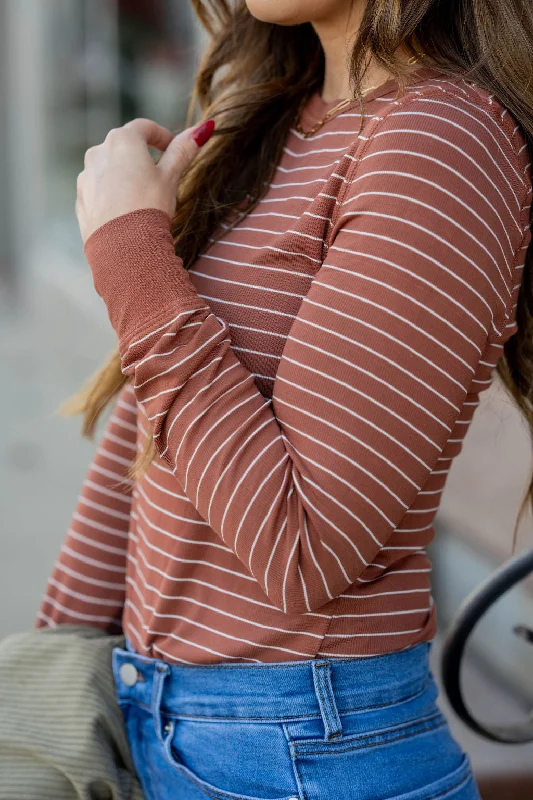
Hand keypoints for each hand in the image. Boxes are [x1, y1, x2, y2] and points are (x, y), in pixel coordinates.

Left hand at [76, 118, 214, 245]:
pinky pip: (99, 190)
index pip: (145, 127)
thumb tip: (202, 130)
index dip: (162, 136)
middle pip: (124, 146)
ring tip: (141, 198)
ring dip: (125, 175)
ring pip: (109, 168)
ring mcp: (86, 177)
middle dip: (141, 156)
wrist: (124, 247)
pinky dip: (112, 194)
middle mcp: (98, 152)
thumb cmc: (149, 207)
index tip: (172, 148)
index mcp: (122, 140)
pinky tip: (126, 212)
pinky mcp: (82, 200)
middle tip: (159, 175)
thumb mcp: (171, 178)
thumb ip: (183, 151)